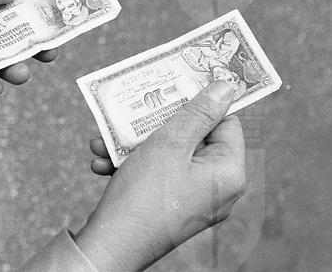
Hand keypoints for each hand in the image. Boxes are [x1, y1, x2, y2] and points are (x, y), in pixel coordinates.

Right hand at [76, 81, 245, 270]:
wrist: (110, 245)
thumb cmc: (144, 196)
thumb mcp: (171, 143)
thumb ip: (199, 113)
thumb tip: (228, 87)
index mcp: (228, 173)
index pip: (226, 123)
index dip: (201, 103)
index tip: (177, 85)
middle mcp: (216, 188)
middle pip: (194, 137)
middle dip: (157, 124)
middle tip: (136, 110)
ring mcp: (193, 199)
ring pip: (168, 154)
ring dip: (135, 144)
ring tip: (106, 140)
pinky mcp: (170, 206)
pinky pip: (156, 174)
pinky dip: (131, 165)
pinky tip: (103, 161)